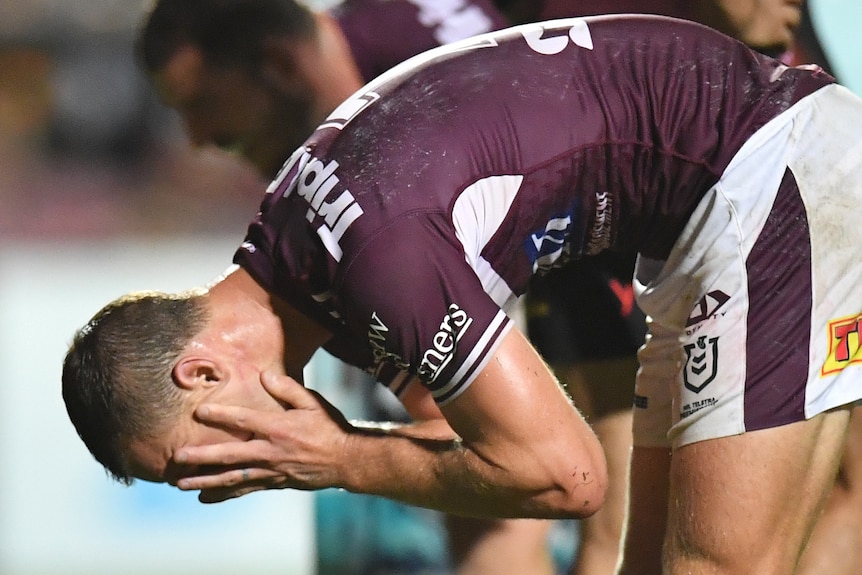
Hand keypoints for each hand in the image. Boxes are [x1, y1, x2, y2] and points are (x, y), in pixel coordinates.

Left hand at [175, 371, 351, 502]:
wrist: (345, 461)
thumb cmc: (329, 427)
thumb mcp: (313, 402)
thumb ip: (288, 389)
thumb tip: (264, 376)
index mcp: (278, 428)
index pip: (244, 420)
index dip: (221, 415)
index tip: (198, 412)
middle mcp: (270, 452)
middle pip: (230, 455)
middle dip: (202, 457)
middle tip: (178, 458)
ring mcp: (270, 471)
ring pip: (232, 478)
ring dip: (205, 481)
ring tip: (180, 484)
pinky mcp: (273, 483)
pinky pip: (244, 489)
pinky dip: (223, 494)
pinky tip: (204, 497)